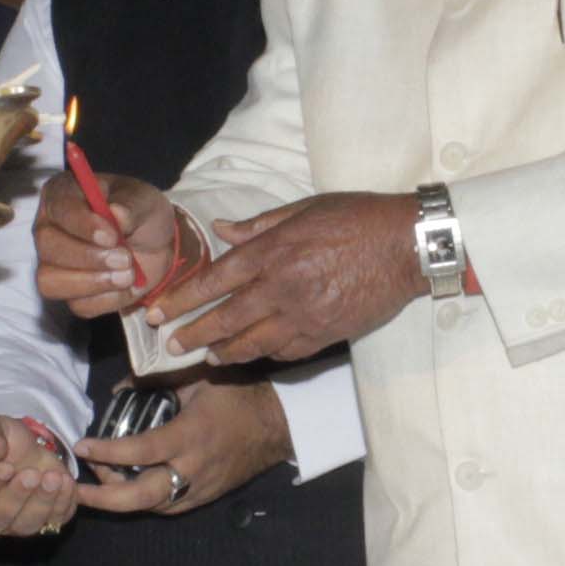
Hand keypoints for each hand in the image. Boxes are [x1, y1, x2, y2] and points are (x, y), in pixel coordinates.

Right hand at [0, 413, 83, 540]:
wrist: (22, 448)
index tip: (6, 468)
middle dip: (17, 497)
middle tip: (32, 474)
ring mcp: (13, 524)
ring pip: (26, 525)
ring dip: (43, 503)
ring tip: (55, 477)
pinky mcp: (41, 523)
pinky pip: (53, 522)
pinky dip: (63, 505)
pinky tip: (67, 483)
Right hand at [40, 168, 200, 319]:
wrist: (157, 245)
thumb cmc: (140, 214)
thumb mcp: (144, 200)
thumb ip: (131, 205)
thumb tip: (117, 213)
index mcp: (62, 195)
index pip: (59, 209)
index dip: (82, 225)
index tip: (112, 236)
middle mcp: (49, 229)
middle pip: (48, 247)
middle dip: (89, 256)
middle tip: (126, 258)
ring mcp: (53, 264)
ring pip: (51, 282)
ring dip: (94, 282)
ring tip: (128, 274)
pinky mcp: (69, 292)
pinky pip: (77, 305)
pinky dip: (107, 299)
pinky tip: (126, 287)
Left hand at [72, 373, 292, 516]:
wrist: (277, 425)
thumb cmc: (237, 394)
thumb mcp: (197, 377)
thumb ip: (156, 381)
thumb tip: (118, 389)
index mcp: (190, 435)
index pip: (140, 452)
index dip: (107, 453)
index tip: (81, 446)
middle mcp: (193, 468)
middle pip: (141, 497)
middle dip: (105, 498)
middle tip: (77, 491)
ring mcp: (200, 488)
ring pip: (152, 507)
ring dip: (121, 500)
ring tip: (98, 485)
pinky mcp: (206, 497)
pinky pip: (168, 507)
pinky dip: (144, 502)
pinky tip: (128, 490)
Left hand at [145, 191, 423, 365]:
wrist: (407, 246)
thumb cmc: (358, 219)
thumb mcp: (305, 209)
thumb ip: (260, 225)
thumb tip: (222, 229)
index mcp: (273, 252)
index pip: (213, 281)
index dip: (181, 300)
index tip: (157, 313)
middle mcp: (282, 288)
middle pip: (225, 320)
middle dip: (192, 335)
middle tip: (170, 346)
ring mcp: (303, 317)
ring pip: (251, 344)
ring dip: (223, 353)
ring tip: (206, 357)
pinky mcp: (325, 335)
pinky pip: (285, 352)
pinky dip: (264, 355)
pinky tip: (251, 355)